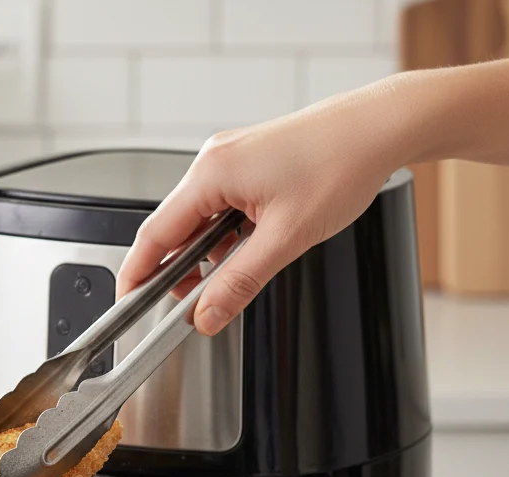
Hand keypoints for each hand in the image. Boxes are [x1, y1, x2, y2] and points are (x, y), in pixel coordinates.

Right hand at [116, 79, 405, 334]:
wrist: (381, 128)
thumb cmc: (341, 164)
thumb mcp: (286, 238)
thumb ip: (239, 282)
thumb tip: (207, 316)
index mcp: (210, 174)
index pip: (154, 235)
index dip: (136, 276)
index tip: (127, 305)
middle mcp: (212, 161)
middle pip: (172, 229)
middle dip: (178, 271)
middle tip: (195, 305)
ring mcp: (229, 159)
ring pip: (198, 220)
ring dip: (207, 255)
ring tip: (234, 276)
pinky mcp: (247, 162)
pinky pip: (219, 207)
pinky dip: (225, 235)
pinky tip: (250, 248)